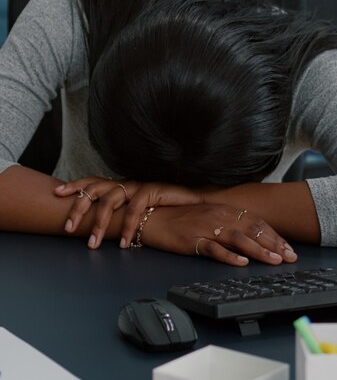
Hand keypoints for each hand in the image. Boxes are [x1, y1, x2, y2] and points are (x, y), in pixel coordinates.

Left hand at [54, 177, 201, 248]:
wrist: (191, 201)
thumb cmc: (161, 207)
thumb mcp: (135, 211)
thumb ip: (119, 214)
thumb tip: (100, 228)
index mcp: (118, 186)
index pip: (92, 181)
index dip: (75, 185)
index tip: (57, 192)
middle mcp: (124, 183)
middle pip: (95, 189)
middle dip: (79, 207)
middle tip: (68, 227)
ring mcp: (137, 186)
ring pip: (110, 200)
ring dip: (100, 223)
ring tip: (92, 243)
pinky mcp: (151, 190)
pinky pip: (134, 209)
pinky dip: (127, 227)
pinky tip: (122, 242)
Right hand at [143, 203, 297, 265]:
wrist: (153, 218)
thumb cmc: (181, 218)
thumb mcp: (209, 216)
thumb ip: (228, 223)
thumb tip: (251, 235)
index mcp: (224, 210)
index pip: (255, 222)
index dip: (274, 235)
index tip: (289, 248)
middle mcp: (218, 216)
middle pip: (251, 229)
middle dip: (273, 244)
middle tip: (290, 257)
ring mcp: (206, 227)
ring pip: (238, 238)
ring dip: (258, 250)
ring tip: (274, 260)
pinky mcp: (192, 240)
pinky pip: (214, 248)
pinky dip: (229, 256)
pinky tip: (241, 262)